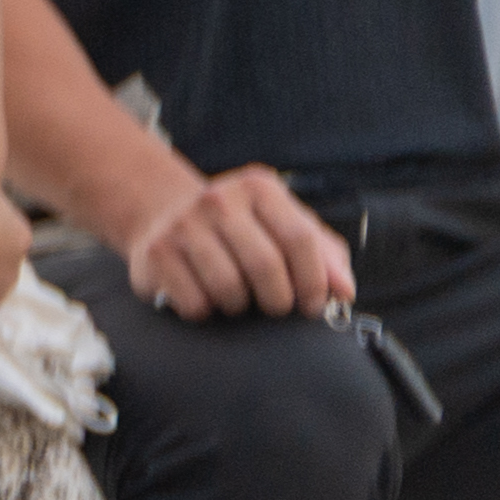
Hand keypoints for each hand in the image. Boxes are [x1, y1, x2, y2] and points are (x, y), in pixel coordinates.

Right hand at [112, 156, 352, 322]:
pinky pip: (195, 302)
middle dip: (278, 299)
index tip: (313, 304)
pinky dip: (207, 311)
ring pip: (228, 287)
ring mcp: (183, 224)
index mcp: (259, 188)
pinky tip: (208, 298)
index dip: (313, 280)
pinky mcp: (156, 253)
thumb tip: (343, 290)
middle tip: (276, 307)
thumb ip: (324, 254)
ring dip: (240, 307)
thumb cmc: (240, 227)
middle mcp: (218, 199)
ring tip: (239, 300)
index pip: (299, 239)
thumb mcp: (285, 226)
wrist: (163, 213)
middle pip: (265, 265)